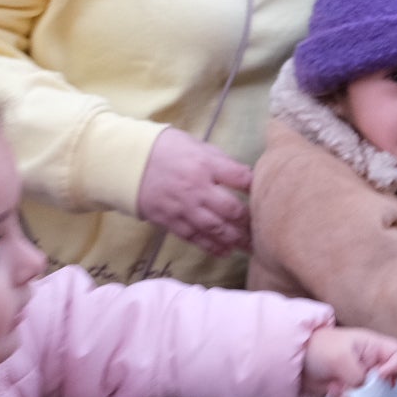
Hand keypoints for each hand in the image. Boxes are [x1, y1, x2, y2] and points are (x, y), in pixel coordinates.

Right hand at [135, 128, 253, 257]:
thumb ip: (220, 160)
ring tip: (251, 247)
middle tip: (265, 228)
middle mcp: (197, 188)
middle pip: (231, 209)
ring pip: (215, 228)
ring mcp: (183, 208)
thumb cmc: (165, 148)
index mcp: (205, 164)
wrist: (126, 163)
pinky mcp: (170, 221)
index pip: (240, 178)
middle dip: (249, 220)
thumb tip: (243, 175)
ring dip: (235, 239)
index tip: (270, 192)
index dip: (257, 187)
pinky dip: (212, 247)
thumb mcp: (195, 144)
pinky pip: (195, 238)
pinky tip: (226, 252)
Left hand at [304, 325, 396, 396]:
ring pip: (370, 394)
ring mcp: (358, 376)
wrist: (292, 360)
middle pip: (386, 379)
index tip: (379, 376)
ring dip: (354, 395)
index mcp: (373, 346)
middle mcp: (370, 361)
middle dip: (370, 388)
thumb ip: (358, 374)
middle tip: (355, 388)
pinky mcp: (348, 388)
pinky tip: (331, 390)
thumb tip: (364, 392)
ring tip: (338, 388)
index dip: (394, 366)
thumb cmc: (317, 348)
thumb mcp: (341, 357)